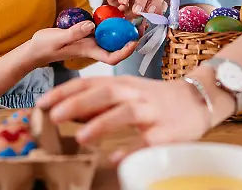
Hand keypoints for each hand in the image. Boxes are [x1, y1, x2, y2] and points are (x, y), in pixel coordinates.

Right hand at [28, 23, 136, 66]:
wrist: (35, 48)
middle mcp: (93, 47)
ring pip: (111, 36)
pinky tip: (117, 11)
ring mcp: (90, 40)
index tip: (134, 41)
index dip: (125, 52)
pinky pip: (103, 28)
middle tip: (142, 25)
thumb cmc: (45, 46)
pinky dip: (111, 21)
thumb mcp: (58, 38)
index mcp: (89, 52)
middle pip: (117, 47)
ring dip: (123, 28)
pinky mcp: (86, 33)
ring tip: (135, 16)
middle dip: (131, 38)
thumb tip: (91, 25)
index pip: (112, 58)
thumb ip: (73, 32)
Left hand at [37, 76, 211, 162]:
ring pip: (125, 112)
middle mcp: (135, 94)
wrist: (199, 100)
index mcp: (123, 84)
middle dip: (77, 103)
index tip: (42, 102)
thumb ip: (99, 102)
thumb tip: (68, 110)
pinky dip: (130, 149)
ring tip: (80, 137)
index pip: (89, 83)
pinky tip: (114, 158)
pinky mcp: (166, 132)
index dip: (64, 91)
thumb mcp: (127, 93)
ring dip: (102, 123)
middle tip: (53, 115)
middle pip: (104, 93)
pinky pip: (146, 141)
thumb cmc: (156, 99)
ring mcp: (151, 112)